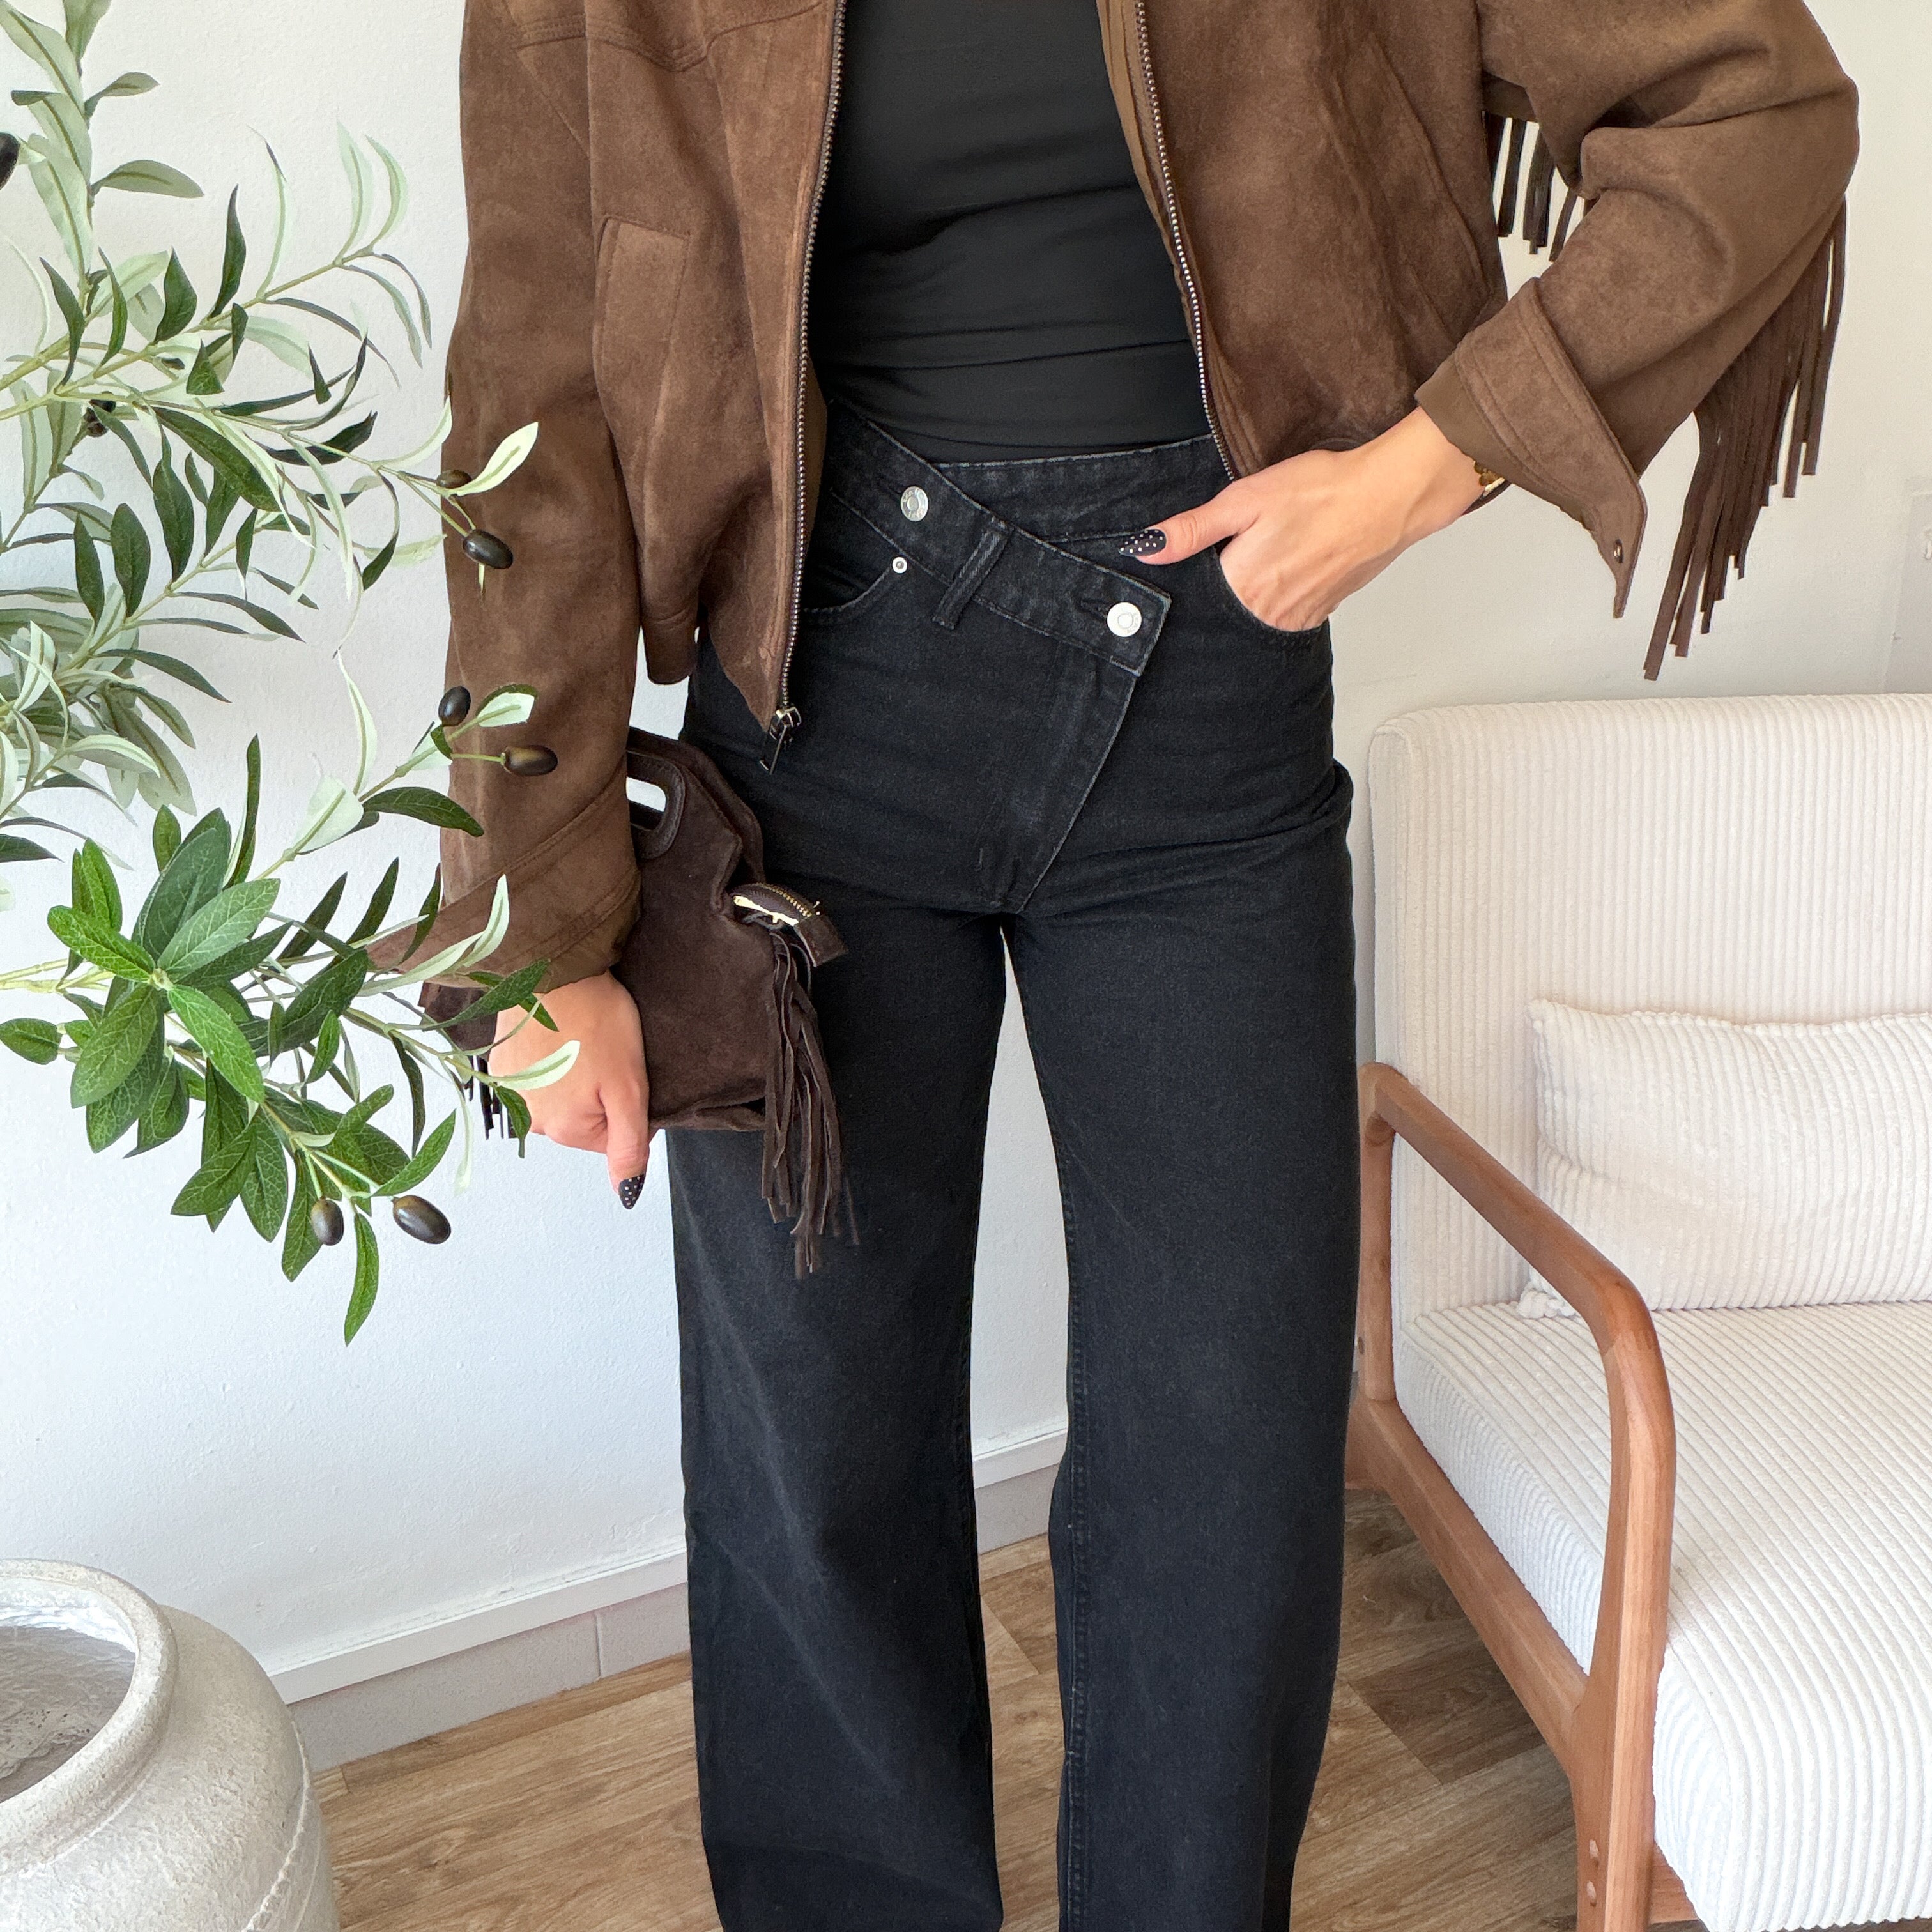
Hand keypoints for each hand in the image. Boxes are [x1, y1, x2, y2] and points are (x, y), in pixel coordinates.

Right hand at [490, 969, 652, 1204]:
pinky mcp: (501, 1067)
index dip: (624, 1106)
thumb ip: (629, 1145)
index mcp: (564, 1129)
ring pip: (560, 1098)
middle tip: (603, 1054)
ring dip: (574, 1076)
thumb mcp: (629, 1088)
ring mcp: (511, 1093)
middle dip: (598, 1092)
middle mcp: (531, 1119)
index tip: (621, 1075)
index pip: (610, 1140)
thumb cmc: (597, 1021)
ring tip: (580, 1042)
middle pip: (583, 1120)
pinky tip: (559, 1037)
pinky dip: (551, 1061)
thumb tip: (627, 1193)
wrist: (555, 971)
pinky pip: (537, 1077)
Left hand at [1127, 406, 1487, 630]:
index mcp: (1242, 588)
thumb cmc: (1322, 492)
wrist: (1388, 497)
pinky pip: (1286, 614)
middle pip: (1225, 612)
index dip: (1192, 579)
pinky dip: (1280, 595)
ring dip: (1252, 594)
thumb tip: (1146, 548)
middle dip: (1222, 588)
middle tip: (1241, 549)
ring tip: (1270, 554)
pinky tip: (1290, 565)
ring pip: (1256, 616)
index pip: (1197, 600)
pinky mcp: (1321, 612)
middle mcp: (1268, 615)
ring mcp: (1297, 619)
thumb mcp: (1245, 500)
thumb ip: (1193, 530)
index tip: (1199, 560)